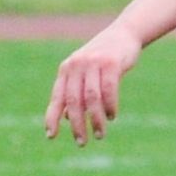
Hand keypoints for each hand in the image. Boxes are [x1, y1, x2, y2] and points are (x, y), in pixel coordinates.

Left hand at [45, 25, 144, 145]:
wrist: (124, 34)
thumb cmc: (103, 58)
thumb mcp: (84, 73)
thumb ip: (74, 92)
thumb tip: (66, 118)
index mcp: (66, 69)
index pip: (57, 97)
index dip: (52, 117)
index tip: (51, 136)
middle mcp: (76, 65)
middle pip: (73, 101)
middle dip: (77, 124)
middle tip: (81, 142)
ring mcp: (93, 63)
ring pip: (91, 98)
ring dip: (95, 120)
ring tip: (100, 134)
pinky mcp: (111, 63)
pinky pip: (109, 90)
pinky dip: (110, 106)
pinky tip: (111, 116)